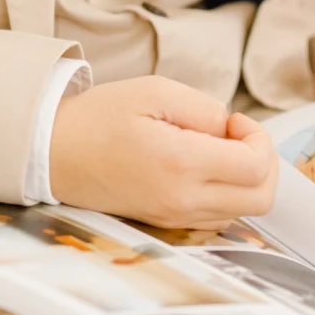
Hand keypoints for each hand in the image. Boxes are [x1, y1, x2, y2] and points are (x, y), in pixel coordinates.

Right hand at [48, 76, 278, 229]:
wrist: (53, 153)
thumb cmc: (99, 117)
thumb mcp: (154, 90)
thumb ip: (204, 109)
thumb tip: (230, 131)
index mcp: (181, 164)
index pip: (256, 167)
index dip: (258, 138)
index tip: (233, 121)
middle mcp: (182, 200)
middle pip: (261, 198)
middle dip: (262, 161)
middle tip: (234, 135)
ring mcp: (174, 218)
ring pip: (244, 211)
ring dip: (245, 178)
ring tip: (214, 148)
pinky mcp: (166, 223)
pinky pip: (218, 217)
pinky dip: (226, 193)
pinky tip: (201, 166)